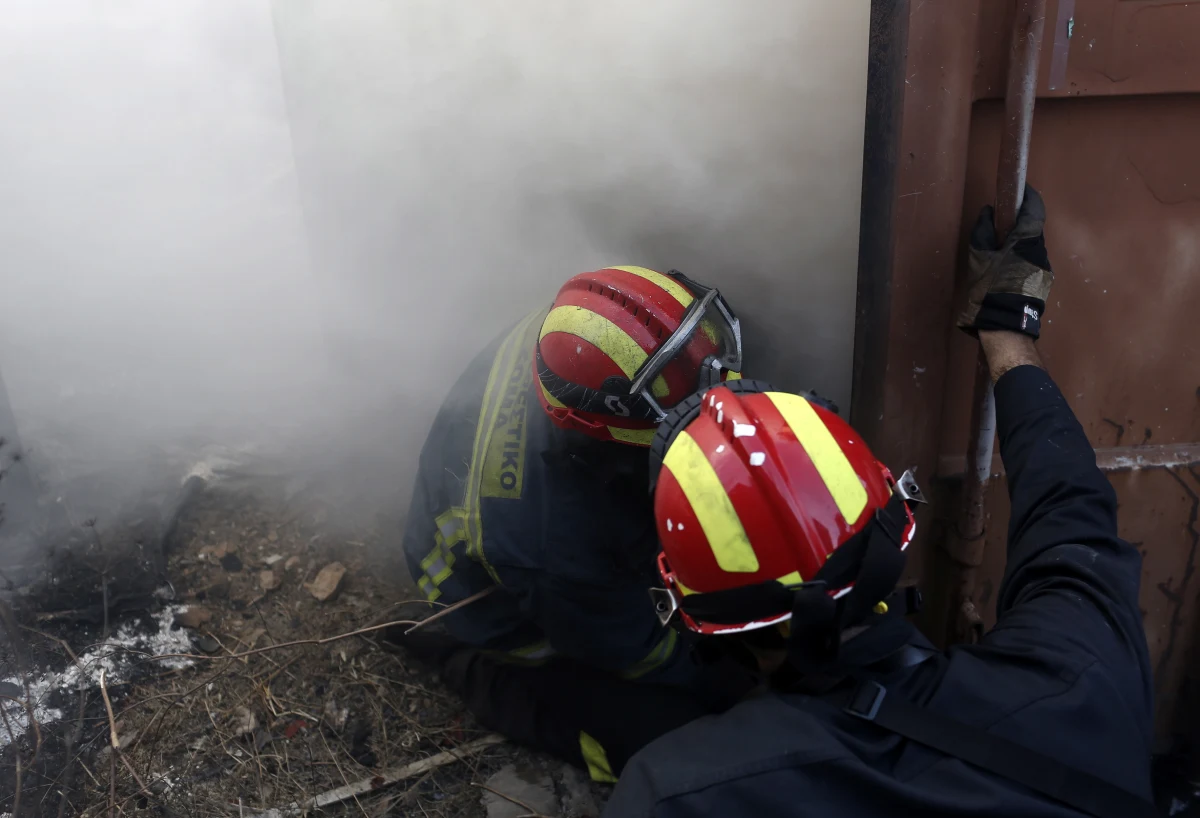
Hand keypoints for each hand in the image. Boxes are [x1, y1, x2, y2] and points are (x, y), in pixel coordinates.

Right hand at [957, 185, 1053, 338]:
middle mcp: (1041, 251)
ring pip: (1031, 247)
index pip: (1034, 209)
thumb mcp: (979, 258)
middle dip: (1018, 224)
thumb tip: (989, 213)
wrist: (1005, 325)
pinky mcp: (1042, 283)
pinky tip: (1004, 271)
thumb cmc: (990, 288)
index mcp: (1027, 240)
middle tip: (998, 225)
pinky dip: (1019, 259)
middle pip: (1032, 229)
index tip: (1018, 191)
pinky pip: (1031, 263)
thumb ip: (983, 232)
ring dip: (1017, 244)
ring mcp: (1044, 269)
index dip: (1028, 196)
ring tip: (997, 252)